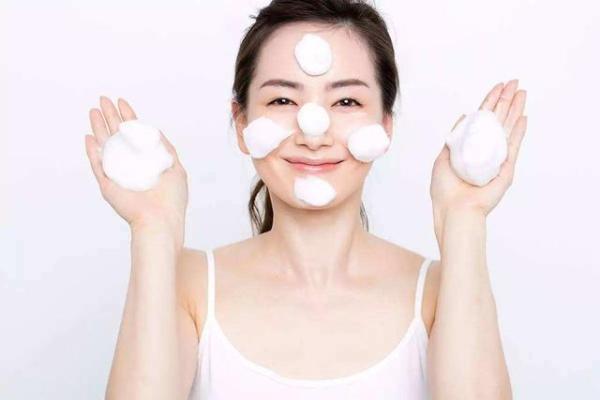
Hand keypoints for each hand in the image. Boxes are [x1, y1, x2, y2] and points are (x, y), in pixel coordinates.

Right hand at [84, 96, 187, 236]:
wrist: (161, 220)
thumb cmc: (171, 199)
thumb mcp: (174, 167)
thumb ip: (165, 149)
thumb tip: (156, 131)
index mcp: (145, 161)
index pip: (133, 135)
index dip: (128, 117)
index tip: (122, 102)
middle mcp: (129, 166)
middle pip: (116, 136)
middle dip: (110, 117)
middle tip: (103, 99)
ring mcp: (117, 175)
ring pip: (104, 146)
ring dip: (98, 128)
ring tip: (93, 110)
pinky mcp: (107, 186)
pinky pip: (97, 165)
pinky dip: (92, 152)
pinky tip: (89, 137)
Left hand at [430, 79, 527, 224]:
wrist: (453, 210)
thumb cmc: (445, 190)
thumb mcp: (444, 157)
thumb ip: (455, 137)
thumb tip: (465, 117)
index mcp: (470, 148)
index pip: (483, 120)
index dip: (489, 102)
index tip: (497, 87)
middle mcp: (485, 152)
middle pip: (498, 120)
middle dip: (505, 100)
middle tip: (515, 82)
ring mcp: (497, 160)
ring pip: (507, 128)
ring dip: (515, 110)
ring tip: (522, 93)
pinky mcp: (505, 170)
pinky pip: (512, 147)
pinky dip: (518, 132)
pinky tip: (523, 118)